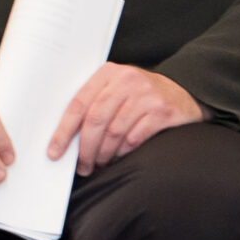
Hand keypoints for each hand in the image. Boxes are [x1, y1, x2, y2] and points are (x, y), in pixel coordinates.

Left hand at [53, 63, 202, 175]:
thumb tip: (65, 137)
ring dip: (103, 153)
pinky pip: (135, 138)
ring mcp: (146, 95)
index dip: (63, 131)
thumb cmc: (139, 95)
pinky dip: (123, 152)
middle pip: (95, 119)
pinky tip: (119, 157)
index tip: (55, 152)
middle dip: (85, 148)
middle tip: (82, 166)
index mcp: (107, 73)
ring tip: (99, 163)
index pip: (78, 103)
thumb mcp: (115, 88)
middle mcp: (126, 80)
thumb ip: (93, 103)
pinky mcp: (163, 111)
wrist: (184, 91)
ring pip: (114, 132)